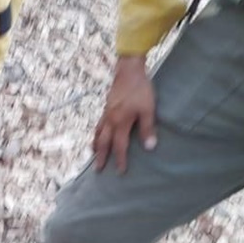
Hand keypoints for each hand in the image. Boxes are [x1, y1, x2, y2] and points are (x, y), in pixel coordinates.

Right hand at [93, 55, 156, 173]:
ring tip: (93, 154)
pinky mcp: (106, 107)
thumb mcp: (148, 109)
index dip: (120, 160)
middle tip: (98, 170)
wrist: (128, 70)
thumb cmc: (140, 89)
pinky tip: (99, 134)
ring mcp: (106, 113)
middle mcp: (110, 120)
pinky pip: (98, 125)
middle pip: (103, 143)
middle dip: (101, 157)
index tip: (121, 172)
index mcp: (120, 122)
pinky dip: (96, 133)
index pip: (119, 146)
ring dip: (96, 146)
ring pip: (98, 133)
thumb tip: (150, 147)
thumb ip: (147, 128)